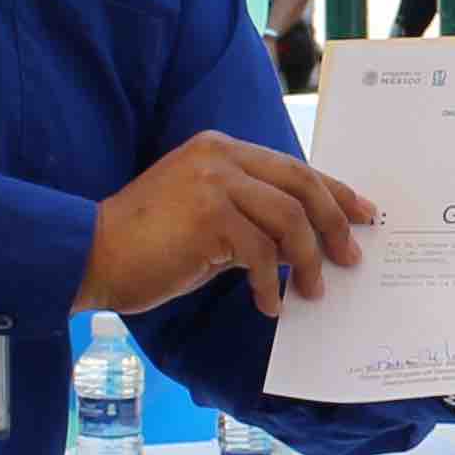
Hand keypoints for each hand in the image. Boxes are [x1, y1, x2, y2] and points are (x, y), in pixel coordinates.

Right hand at [78, 131, 373, 318]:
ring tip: (312, 292)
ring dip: (307, 261)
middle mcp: (221, 156)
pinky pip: (260, 253)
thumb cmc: (147, 244)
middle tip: (350, 259)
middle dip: (334, 224)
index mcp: (222, 149)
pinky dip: (270, 284)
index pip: (293, 167)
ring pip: (289, 219)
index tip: (363, 215)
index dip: (334, 192)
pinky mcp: (208, 217)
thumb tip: (301, 245)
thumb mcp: (205, 217)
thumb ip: (249, 217)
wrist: (91, 254)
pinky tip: (268, 305)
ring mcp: (214, 183)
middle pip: (301, 186)